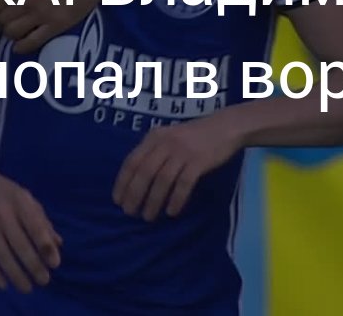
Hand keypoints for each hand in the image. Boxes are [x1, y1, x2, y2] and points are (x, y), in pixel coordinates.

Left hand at [0, 0, 101, 52]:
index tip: (1, 1)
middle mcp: (26, 2)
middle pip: (3, 19)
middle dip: (4, 16)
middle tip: (10, 13)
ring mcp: (42, 16)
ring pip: (14, 32)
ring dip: (12, 30)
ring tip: (16, 26)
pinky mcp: (58, 25)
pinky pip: (34, 42)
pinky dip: (23, 46)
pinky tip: (20, 45)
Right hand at [0, 166, 62, 292]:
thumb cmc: (7, 194)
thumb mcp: (28, 200)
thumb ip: (43, 221)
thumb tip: (58, 245)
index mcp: (20, 202)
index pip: (35, 227)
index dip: (46, 247)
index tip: (55, 264)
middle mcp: (3, 214)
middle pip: (19, 245)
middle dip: (33, 266)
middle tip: (44, 281)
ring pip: (1, 255)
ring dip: (15, 275)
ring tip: (27, 288)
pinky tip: (4, 285)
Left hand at [112, 117, 243, 220]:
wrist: (225, 127)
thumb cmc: (194, 136)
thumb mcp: (169, 137)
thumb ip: (154, 152)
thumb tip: (136, 181)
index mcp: (154, 137)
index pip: (132, 161)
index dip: (123, 181)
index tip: (117, 200)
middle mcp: (165, 143)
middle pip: (144, 172)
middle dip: (134, 194)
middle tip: (129, 212)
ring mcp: (182, 151)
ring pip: (162, 180)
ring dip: (153, 201)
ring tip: (148, 216)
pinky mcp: (199, 161)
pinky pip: (184, 184)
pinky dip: (176, 199)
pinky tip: (171, 212)